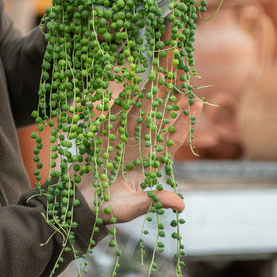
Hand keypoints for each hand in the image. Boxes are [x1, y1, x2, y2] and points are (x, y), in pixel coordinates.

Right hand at [78, 33, 202, 222]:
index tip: (197, 100)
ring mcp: (123, 136)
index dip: (185, 118)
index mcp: (152, 160)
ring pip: (142, 108)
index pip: (173, 136)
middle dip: (173, 94)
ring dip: (152, 89)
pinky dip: (127, 95)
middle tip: (185, 71)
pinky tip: (136, 80)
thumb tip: (180, 204)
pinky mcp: (105, 132)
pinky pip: (118, 111)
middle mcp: (141, 145)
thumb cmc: (106, 209)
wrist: (79, 202)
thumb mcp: (129, 207)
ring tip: (165, 68)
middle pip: (160, 116)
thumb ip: (152, 200)